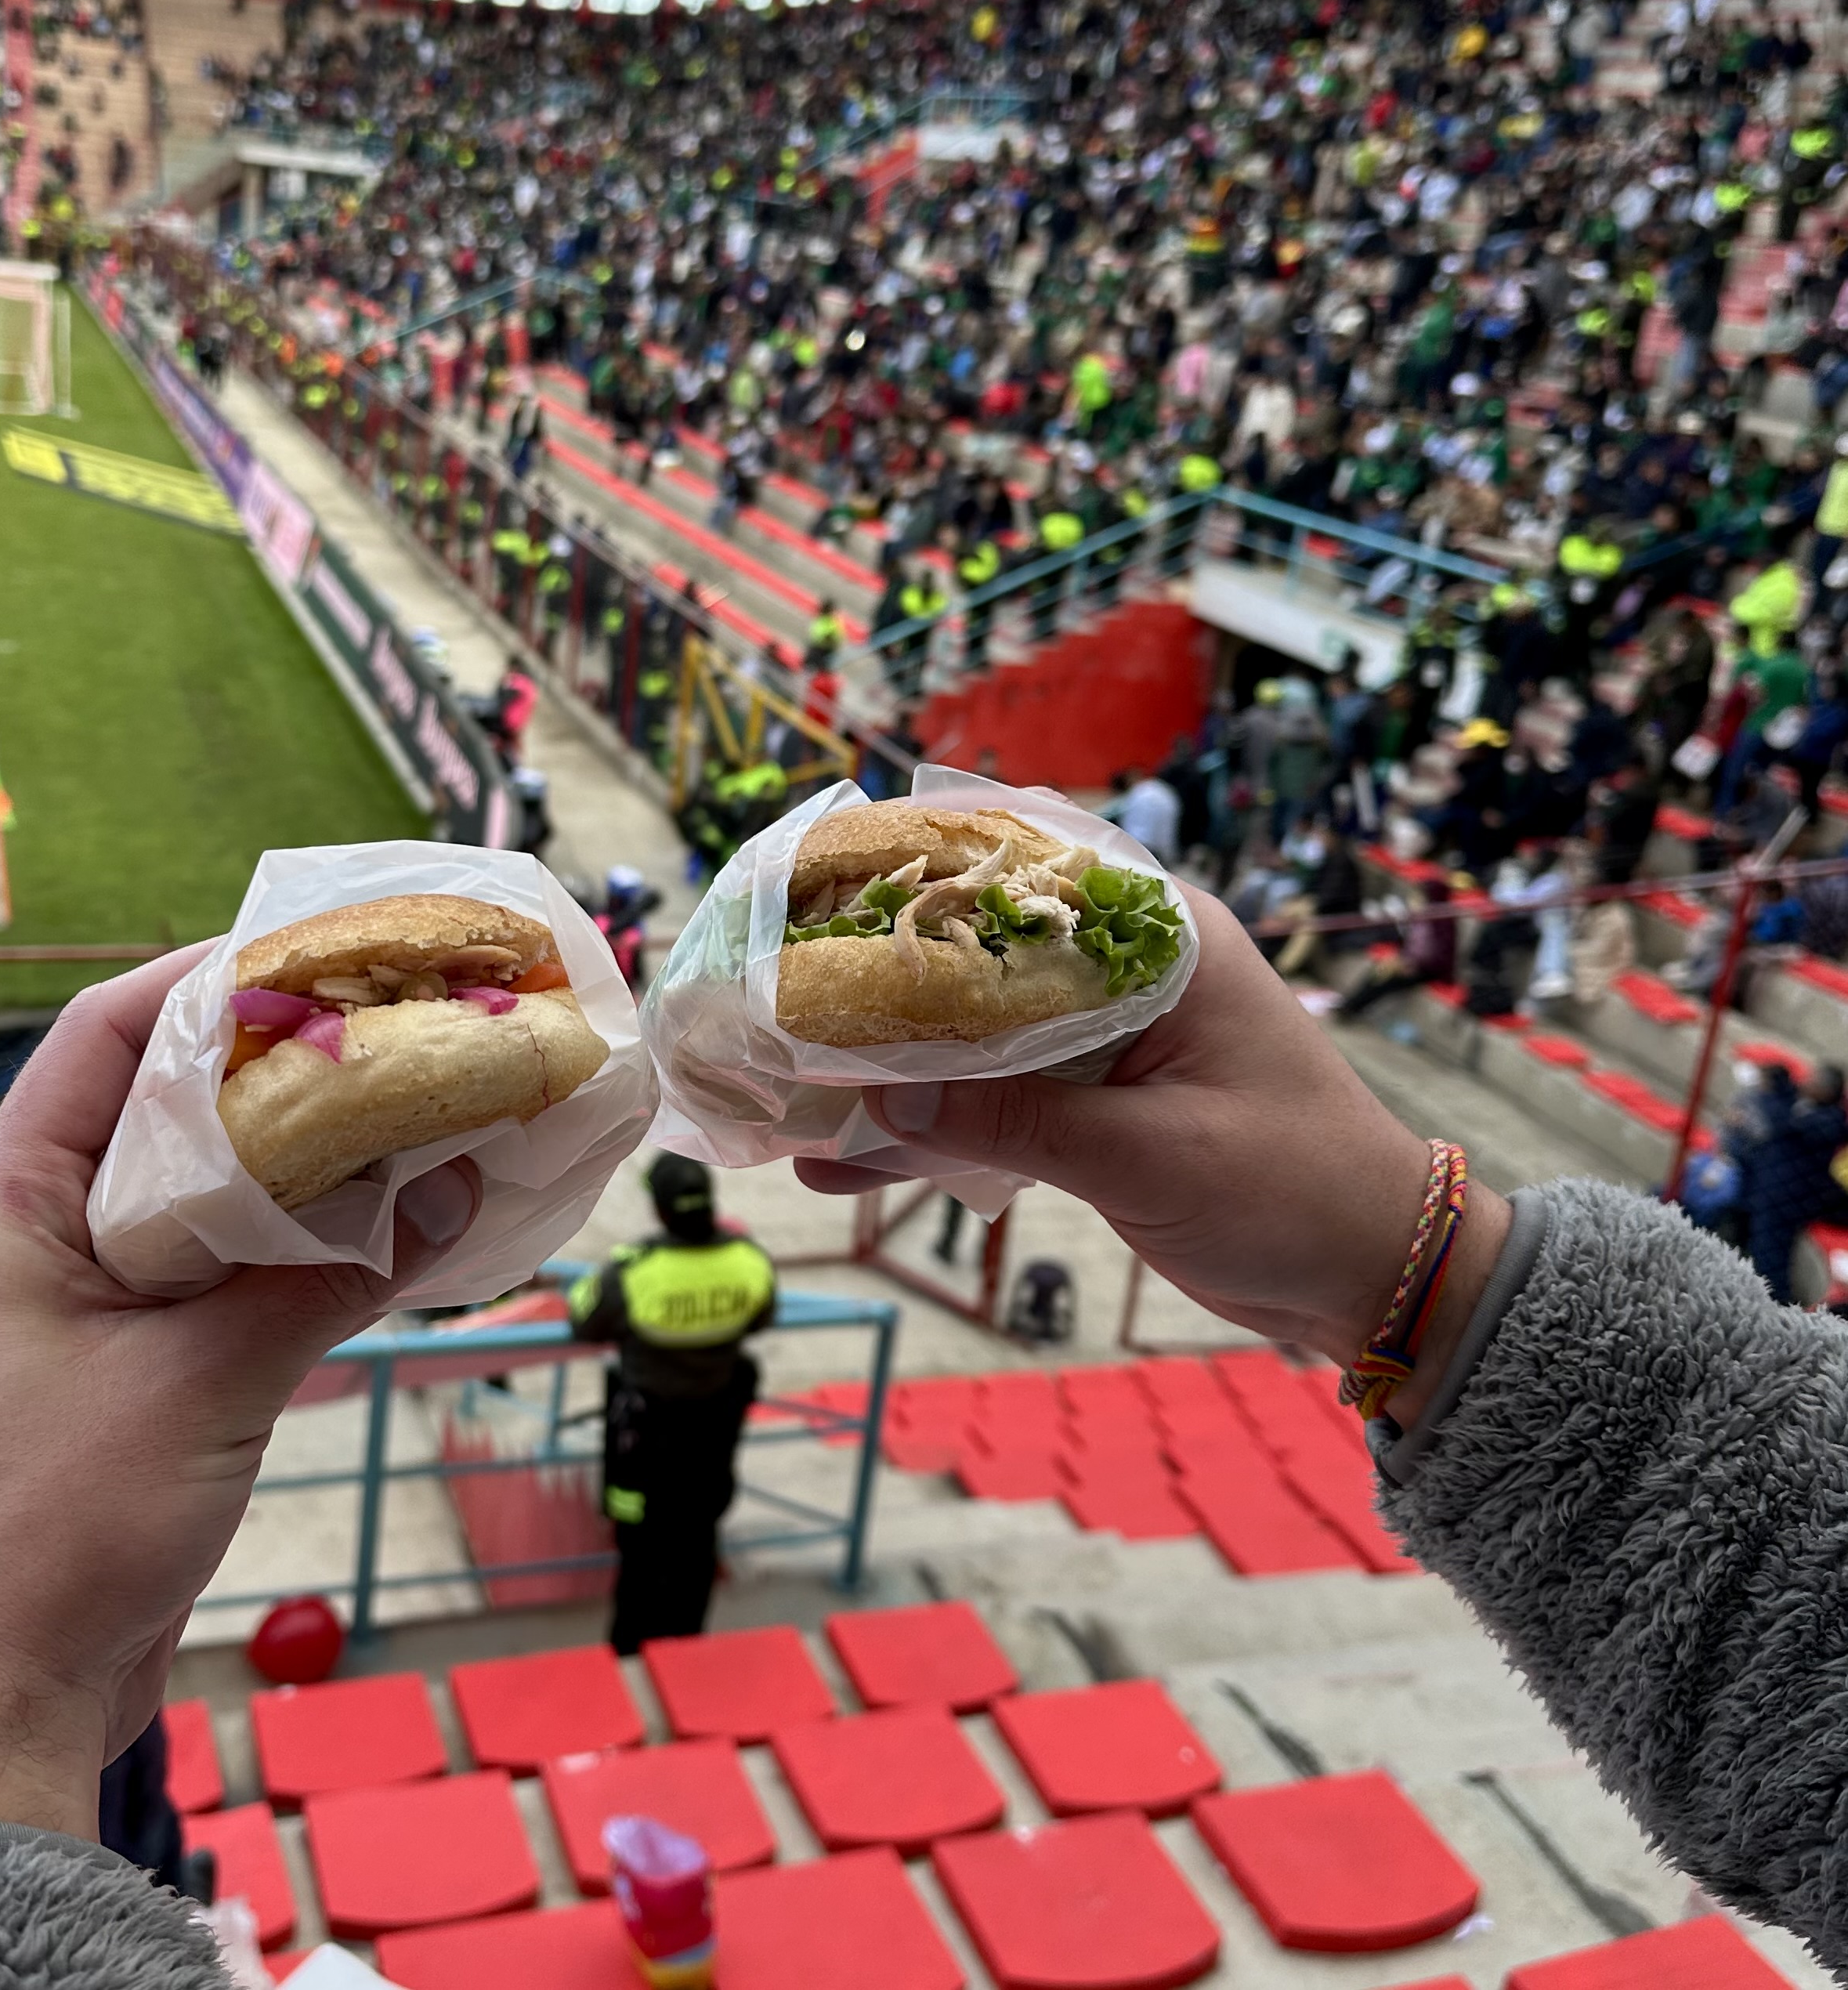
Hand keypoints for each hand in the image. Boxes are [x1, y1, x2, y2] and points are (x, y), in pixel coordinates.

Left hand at [0, 946, 481, 1846]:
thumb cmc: (54, 1530)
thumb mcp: (202, 1383)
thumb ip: (330, 1276)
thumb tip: (453, 1185)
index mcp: (13, 1199)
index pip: (110, 1032)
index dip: (213, 977)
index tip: (327, 950)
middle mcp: (47, 1229)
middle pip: (175, 1101)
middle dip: (292, 1061)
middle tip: (405, 1024)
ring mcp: (94, 1298)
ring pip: (215, 1188)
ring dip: (314, 1157)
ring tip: (423, 1109)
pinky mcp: (141, 1362)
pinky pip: (233, 1268)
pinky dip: (311, 1242)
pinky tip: (398, 1226)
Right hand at [798, 887, 1508, 1402]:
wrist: (1371, 1275)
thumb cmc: (1295, 1191)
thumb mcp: (1153, 1156)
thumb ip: (1019, 1121)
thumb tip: (882, 1095)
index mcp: (1159, 940)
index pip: (1024, 868)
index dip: (922, 871)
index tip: (825, 886)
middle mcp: (1122, 971)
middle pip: (976, 952)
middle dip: (877, 980)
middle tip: (772, 997)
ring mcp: (1101, 1040)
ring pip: (969, 1033)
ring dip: (887, 1065)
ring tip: (784, 1092)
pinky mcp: (1089, 1103)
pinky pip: (989, 1100)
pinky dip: (925, 1126)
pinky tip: (840, 1163)